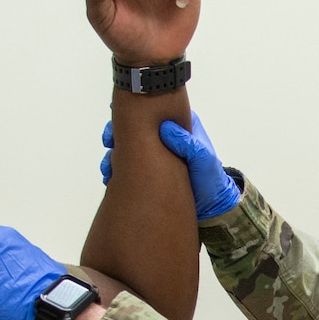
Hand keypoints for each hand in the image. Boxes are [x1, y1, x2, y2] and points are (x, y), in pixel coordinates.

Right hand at [98, 113, 241, 220]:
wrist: (210, 207)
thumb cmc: (210, 180)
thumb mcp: (204, 160)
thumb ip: (188, 144)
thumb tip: (165, 128)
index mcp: (177, 127)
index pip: (151, 112)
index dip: (132, 114)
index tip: (119, 120)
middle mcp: (162, 138)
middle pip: (133, 129)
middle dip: (117, 134)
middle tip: (109, 142)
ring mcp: (153, 156)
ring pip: (127, 149)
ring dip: (113, 156)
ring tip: (108, 167)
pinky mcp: (147, 173)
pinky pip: (128, 169)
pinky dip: (116, 172)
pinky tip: (110, 178)